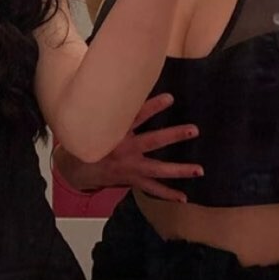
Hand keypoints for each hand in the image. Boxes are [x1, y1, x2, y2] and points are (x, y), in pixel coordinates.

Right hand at [61, 93, 202, 199]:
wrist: (79, 168)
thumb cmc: (94, 139)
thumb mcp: (100, 121)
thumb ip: (117, 107)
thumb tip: (133, 82)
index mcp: (117, 132)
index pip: (137, 115)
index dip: (153, 106)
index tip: (170, 98)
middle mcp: (125, 150)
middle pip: (153, 141)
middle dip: (174, 135)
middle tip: (194, 130)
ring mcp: (130, 167)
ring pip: (158, 170)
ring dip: (179, 170)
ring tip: (199, 170)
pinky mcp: (133, 179)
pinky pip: (152, 188)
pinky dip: (168, 194)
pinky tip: (184, 197)